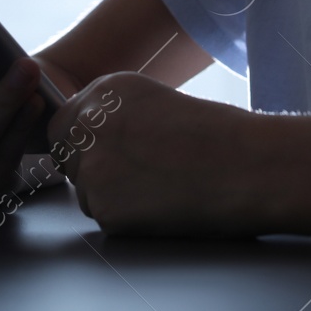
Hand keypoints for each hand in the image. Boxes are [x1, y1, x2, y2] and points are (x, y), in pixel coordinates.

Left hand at [46, 71, 269, 235]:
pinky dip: (128, 219)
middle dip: (94, 170)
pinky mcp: (104, 206)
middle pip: (69, 158)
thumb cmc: (218, 137)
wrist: (247, 167)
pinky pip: (105, 218)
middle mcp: (89, 123)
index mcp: (104, 91)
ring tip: (159, 187)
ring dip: (112, 195)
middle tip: (139, 175)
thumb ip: (115, 117)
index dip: (84, 144)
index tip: (111, 153)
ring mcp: (93, 166)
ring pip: (85, 191)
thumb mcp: (155, 103)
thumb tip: (90, 142)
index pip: (63, 124)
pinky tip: (162, 205)